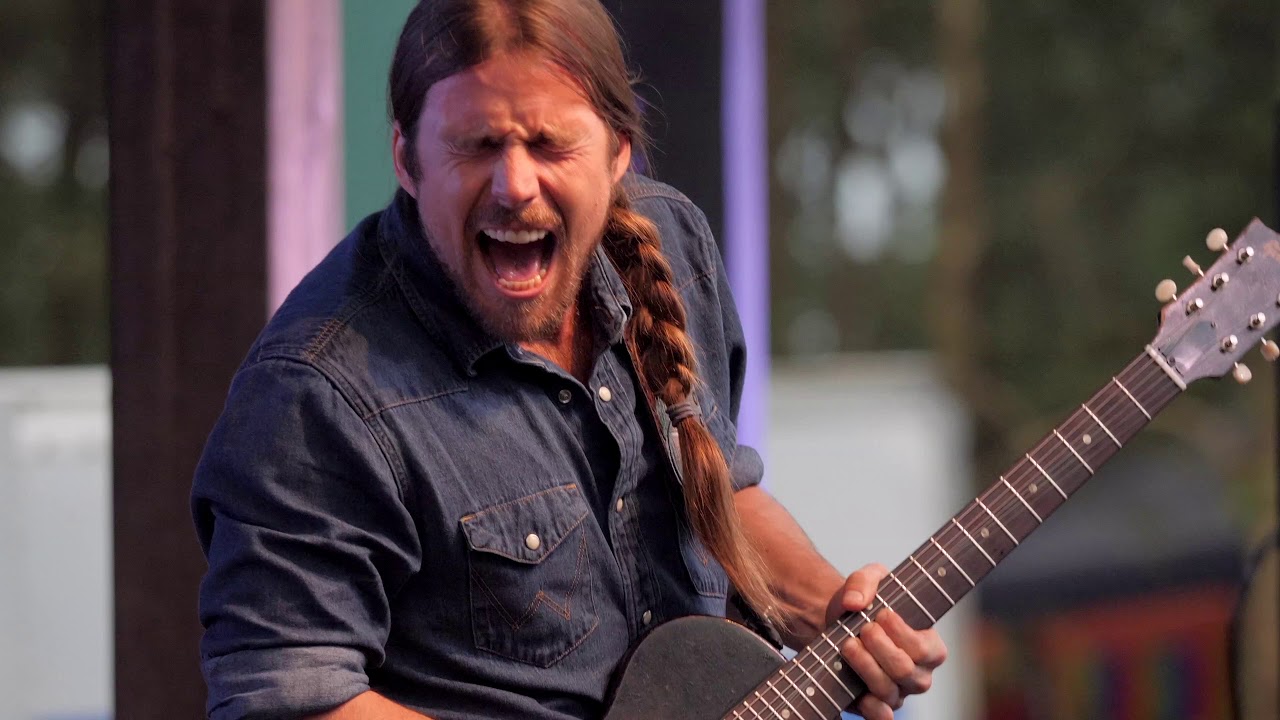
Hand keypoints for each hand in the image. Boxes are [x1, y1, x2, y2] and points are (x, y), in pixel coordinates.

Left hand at [825, 563, 946, 719]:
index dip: (900, 632)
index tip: (881, 614)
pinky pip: (880, 716)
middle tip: (864, 629)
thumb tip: (854, 602)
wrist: (838, 621)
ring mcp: (897, 691)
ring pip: (888, 690)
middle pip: (905, 670)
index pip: (923, 648)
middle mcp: (918, 673)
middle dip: (881, 648)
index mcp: (929, 645)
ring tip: (847, 644)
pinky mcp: (874, 704)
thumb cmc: (866, 603)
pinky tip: (860, 694)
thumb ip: (864, 582)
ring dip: (866, 667)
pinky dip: (872, 709)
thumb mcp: (868, 580)